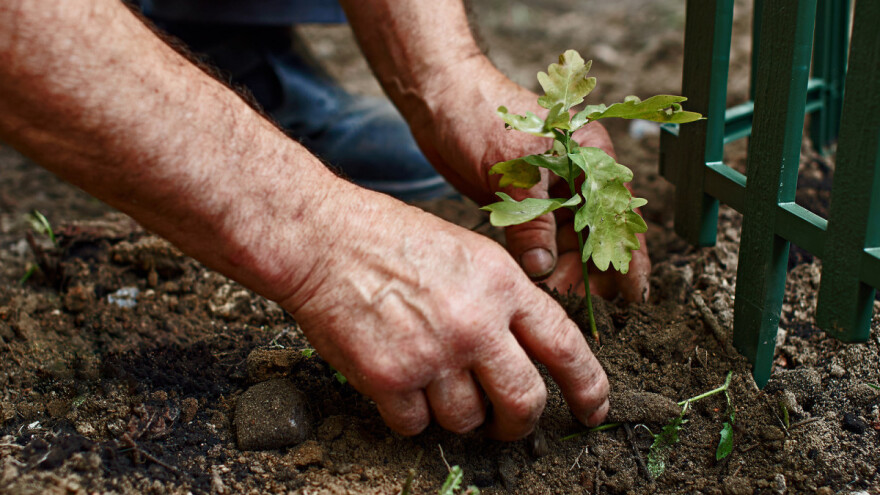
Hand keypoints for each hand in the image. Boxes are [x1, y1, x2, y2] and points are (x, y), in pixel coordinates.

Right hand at [279, 181, 608, 439]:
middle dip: (518, 422)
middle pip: (524, 402)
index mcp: (503, 286)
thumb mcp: (469, 252)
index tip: (593, 409)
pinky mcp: (390, 380)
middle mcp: (476, 324)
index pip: (565, 347)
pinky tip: (398, 382)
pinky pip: (415, 425)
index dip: (588, 387)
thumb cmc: (392, 240)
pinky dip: (409, 415)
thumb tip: (525, 350)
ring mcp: (433, 355)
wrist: (324, 240)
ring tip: (432, 379)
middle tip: (505, 422)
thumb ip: (504, 300)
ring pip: (467, 420)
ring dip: (454, 412)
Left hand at [409, 56, 649, 301]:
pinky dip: (538, 263)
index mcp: (588, 155)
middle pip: (594, 234)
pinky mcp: (522, 204)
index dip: (629, 255)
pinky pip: (538, 241)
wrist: (438, 100)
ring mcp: (548, 191)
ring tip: (554, 298)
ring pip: (567, 243)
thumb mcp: (512, 169)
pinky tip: (536, 285)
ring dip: (563, 271)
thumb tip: (543, 268)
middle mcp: (574, 175)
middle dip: (590, 271)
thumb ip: (531, 220)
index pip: (617, 212)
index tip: (634, 295)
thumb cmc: (479, 115)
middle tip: (574, 302)